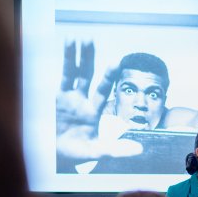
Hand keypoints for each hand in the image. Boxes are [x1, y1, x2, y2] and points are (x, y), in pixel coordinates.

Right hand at [56, 41, 140, 160]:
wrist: (58, 157)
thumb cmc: (78, 154)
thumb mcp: (98, 152)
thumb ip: (117, 149)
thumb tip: (140, 148)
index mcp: (94, 111)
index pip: (103, 89)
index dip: (108, 76)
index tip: (117, 61)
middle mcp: (83, 100)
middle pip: (88, 75)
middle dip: (90, 59)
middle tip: (92, 41)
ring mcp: (70, 98)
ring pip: (75, 73)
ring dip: (77, 56)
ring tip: (79, 39)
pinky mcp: (59, 98)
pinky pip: (63, 77)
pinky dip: (66, 62)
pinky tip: (68, 47)